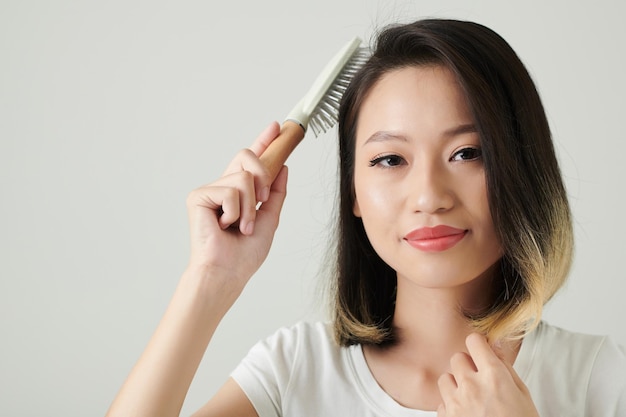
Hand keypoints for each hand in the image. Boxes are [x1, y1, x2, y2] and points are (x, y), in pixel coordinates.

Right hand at [185, 121, 287, 291]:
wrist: (228, 271)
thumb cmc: (244, 254)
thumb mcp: (270, 219)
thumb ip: (275, 193)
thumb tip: (283, 167)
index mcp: (239, 193)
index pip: (251, 161)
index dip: (263, 142)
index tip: (276, 126)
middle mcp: (223, 187)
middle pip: (246, 156)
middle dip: (263, 176)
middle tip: (261, 201)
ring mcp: (210, 190)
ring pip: (243, 177)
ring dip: (250, 207)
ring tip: (241, 227)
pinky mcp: (199, 196)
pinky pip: (230, 190)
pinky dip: (235, 212)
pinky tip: (224, 226)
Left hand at [437, 333, 538, 416]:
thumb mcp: (523, 394)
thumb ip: (506, 368)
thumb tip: (495, 346)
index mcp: (494, 376)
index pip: (474, 341)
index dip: (478, 346)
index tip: (481, 352)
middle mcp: (471, 385)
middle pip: (457, 358)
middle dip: (467, 365)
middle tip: (478, 379)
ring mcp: (456, 402)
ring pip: (445, 378)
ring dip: (455, 384)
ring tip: (470, 398)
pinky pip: (441, 401)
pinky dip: (450, 405)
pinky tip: (466, 413)